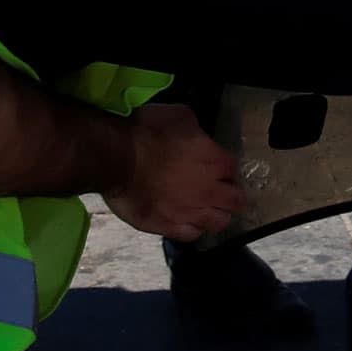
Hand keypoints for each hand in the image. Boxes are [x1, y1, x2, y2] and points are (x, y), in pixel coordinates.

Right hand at [103, 105, 241, 242]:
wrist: (116, 159)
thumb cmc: (145, 132)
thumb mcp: (179, 116)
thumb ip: (197, 132)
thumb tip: (198, 139)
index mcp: (215, 161)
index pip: (233, 169)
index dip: (225, 168)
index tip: (217, 167)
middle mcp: (209, 191)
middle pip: (236, 201)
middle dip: (230, 195)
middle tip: (217, 190)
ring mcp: (190, 213)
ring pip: (219, 222)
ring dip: (215, 214)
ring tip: (204, 208)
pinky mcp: (169, 227)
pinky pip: (192, 235)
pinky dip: (192, 228)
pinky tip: (184, 219)